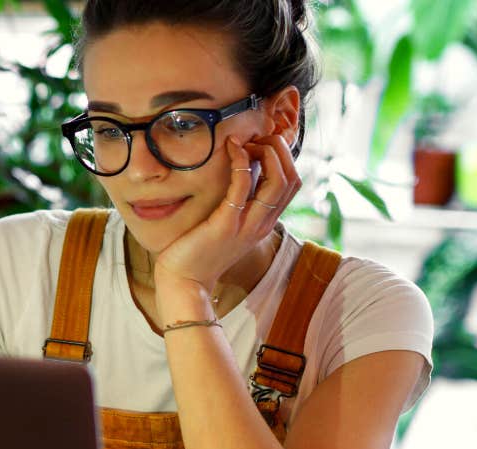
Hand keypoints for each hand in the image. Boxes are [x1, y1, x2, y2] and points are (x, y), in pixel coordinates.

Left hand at [152, 134, 300, 300]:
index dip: (283, 157)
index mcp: (264, 223)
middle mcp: (262, 224)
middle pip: (292, 179)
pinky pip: (243, 186)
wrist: (184, 282)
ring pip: (278, 182)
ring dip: (267, 153)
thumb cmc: (198, 251)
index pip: (292, 184)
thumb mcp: (226, 225)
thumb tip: (240, 172)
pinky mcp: (226, 224)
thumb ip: (238, 204)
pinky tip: (231, 148)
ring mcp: (247, 225)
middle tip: (256, 138)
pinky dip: (241, 163)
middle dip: (280, 150)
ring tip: (246, 141)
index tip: (260, 144)